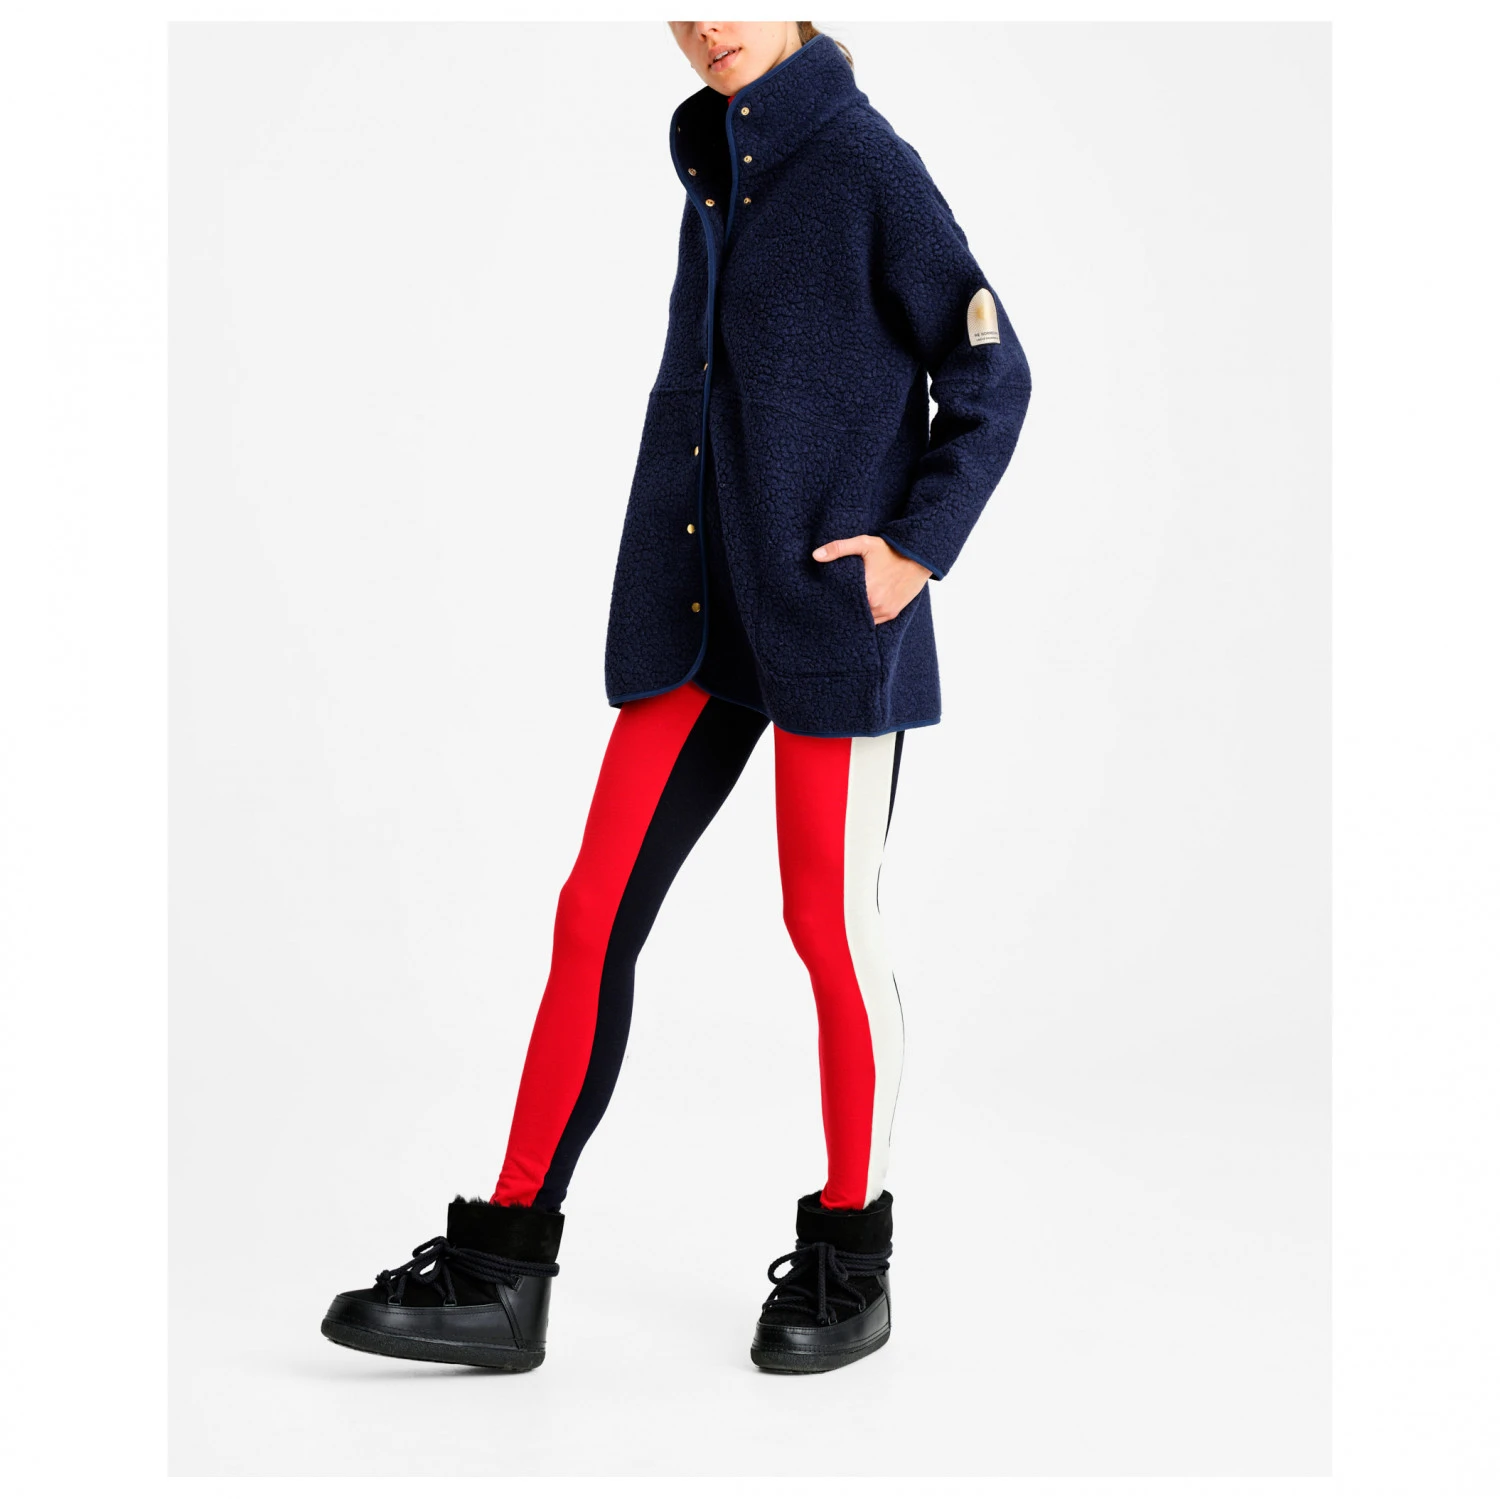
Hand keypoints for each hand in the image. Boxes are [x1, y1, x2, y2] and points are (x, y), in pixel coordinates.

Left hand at [811, 534, 931, 624]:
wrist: (919, 557)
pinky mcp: (892, 613)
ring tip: (845, 607)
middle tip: (833, 604)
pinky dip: (866, 617)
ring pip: (862, 620)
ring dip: (854, 615)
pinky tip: (858, 610)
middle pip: (851, 613)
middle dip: (842, 609)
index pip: (841, 603)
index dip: (833, 601)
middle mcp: (875, 605)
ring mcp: (885, 612)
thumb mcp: (864, 544)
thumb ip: (838, 548)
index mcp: (866, 591)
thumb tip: (815, 556)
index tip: (825, 598)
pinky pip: (874, 621)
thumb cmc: (890, 550)